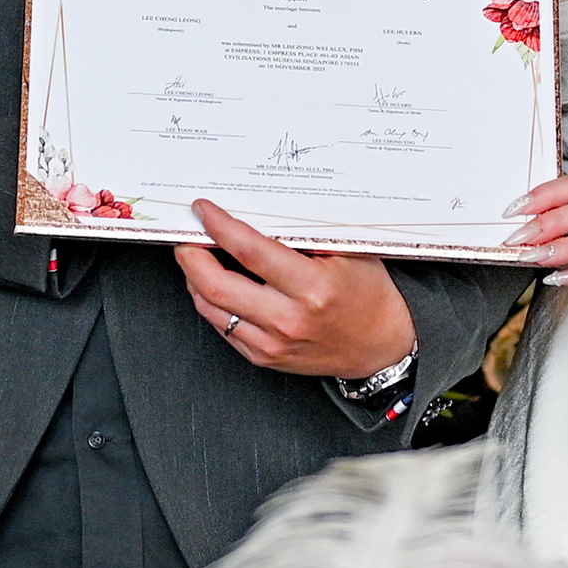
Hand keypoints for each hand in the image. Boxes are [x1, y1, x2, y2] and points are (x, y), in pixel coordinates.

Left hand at [178, 202, 420, 379]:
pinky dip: (210, 302)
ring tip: (195, 258)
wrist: (380, 346)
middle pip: (217, 285)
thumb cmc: (368, 296)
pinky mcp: (265, 357)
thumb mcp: (348, 253)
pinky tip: (211, 286)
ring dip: (194, 279)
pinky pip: (222, 328)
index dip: (219, 226)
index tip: (204, 210)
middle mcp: (289, 319)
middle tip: (186, 237)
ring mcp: (274, 343)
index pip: (250, 251)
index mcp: (313, 288)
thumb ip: (306, 233)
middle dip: (191, 255)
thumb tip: (257, 210)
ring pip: (211, 308)